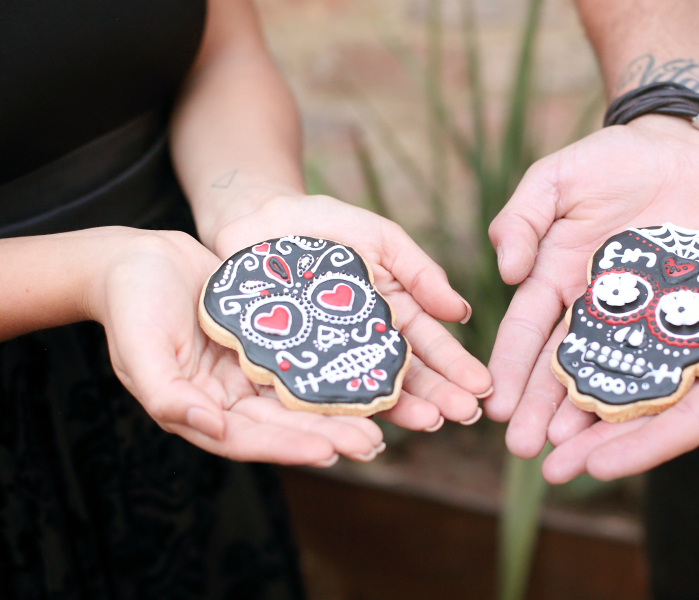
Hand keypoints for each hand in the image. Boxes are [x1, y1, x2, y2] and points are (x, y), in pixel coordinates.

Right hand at [92, 229, 384, 465]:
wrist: (140, 258)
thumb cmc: (131, 303)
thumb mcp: (139, 349)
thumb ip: (166, 394)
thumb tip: (210, 427)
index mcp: (198, 410)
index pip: (248, 438)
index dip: (288, 446)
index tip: (328, 451)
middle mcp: (228, 399)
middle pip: (285, 424)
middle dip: (328, 435)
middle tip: (372, 444)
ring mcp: (249, 371)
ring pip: (301, 397)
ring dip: (338, 410)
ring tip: (382, 419)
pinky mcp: (265, 343)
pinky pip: (303, 359)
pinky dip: (331, 369)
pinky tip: (364, 372)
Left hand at [211, 193, 492, 430]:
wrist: (257, 217)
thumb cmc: (325, 223)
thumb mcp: (382, 238)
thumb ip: (420, 273)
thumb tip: (462, 313)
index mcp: (394, 314)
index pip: (431, 345)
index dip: (457, 366)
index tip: (483, 386)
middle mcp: (366, 343)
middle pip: (407, 375)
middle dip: (439, 395)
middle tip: (465, 415)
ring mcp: (330, 357)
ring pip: (369, 389)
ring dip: (402, 408)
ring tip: (430, 422)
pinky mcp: (292, 364)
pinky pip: (317, 391)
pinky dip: (342, 410)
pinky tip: (367, 424)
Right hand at [484, 115, 698, 457]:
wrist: (682, 149)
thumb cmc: (611, 160)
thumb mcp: (553, 180)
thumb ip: (521, 219)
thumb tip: (505, 271)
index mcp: (555, 278)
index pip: (525, 331)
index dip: (509, 368)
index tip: (494, 405)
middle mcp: (592, 306)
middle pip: (562, 365)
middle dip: (540, 408)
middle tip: (523, 449)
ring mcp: (638, 314)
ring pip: (611, 371)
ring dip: (587, 412)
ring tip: (569, 449)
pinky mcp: (684, 312)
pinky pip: (669, 354)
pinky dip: (654, 388)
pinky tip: (640, 422)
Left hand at [542, 186, 698, 481]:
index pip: (689, 424)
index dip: (642, 448)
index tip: (593, 468)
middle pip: (654, 416)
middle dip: (603, 443)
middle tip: (550, 467)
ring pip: (642, 385)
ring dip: (598, 408)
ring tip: (550, 430)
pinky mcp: (692, 318)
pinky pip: (646, 344)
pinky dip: (614, 360)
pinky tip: (576, 368)